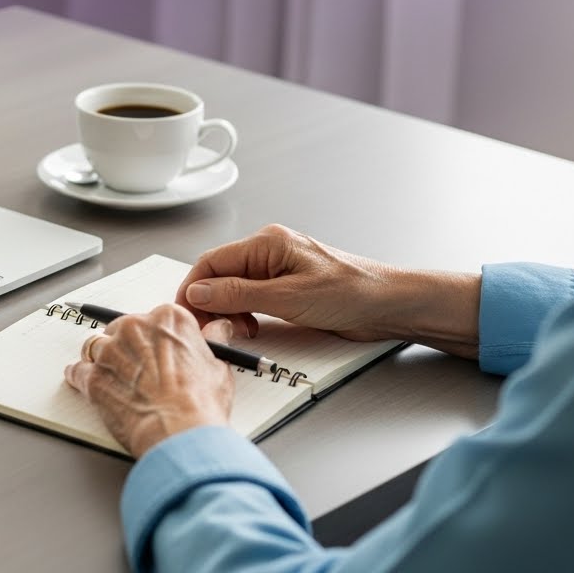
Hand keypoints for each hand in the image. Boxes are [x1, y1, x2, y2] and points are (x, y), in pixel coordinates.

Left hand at [64, 303, 235, 457]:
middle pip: (120, 329)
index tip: (155, 350)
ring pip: (96, 346)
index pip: (153, 319)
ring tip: (113, 378)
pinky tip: (85, 383)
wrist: (180, 434)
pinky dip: (80, 377)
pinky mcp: (93, 378)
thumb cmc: (201, 404)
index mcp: (169, 319)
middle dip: (126, 348)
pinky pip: (78, 371)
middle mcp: (136, 327)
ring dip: (102, 360)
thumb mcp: (219, 367)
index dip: (154, 338)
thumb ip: (213, 341)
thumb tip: (219, 329)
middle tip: (137, 370)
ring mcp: (111, 352)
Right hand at [176, 225, 482, 355]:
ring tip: (237, 331)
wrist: (388, 305)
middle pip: (219, 276)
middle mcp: (269, 253)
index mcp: (267, 243)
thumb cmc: (351, 292)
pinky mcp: (288, 290)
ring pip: (234, 290)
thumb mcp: (287, 297)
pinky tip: (252, 329)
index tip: (184, 315)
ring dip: (228, 312)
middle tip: (208, 330)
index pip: (211, 262)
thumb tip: (199, 292)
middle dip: (209, 304)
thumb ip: (238, 294)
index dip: (192, 289)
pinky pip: (252, 300)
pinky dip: (245, 316)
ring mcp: (278, 271)